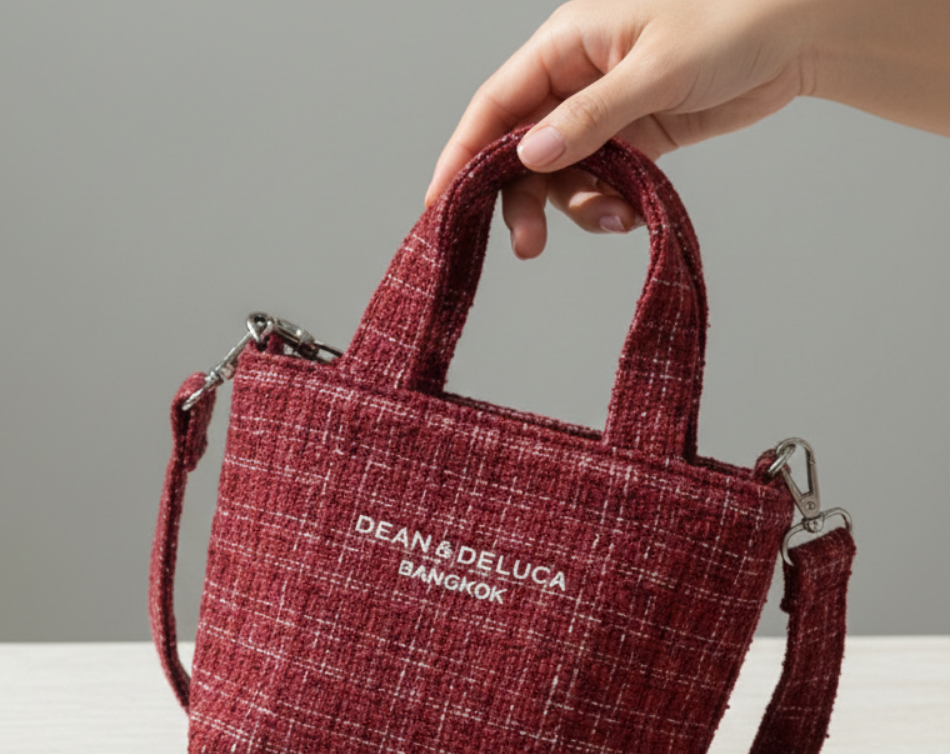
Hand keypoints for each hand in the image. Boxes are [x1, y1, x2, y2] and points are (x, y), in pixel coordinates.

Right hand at [425, 0, 949, 258]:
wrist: (800, 32)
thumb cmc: (732, 20)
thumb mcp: (654, 70)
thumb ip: (591, 118)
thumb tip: (530, 156)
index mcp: (566, 45)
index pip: (495, 104)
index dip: (461, 154)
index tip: (439, 204)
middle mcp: (575, 80)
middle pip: (521, 150)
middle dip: (521, 199)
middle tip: (527, 246)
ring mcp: (603, 113)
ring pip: (561, 175)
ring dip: (576, 207)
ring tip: (612, 220)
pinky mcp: (634, 139)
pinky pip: (601, 182)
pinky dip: (608, 204)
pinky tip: (630, 213)